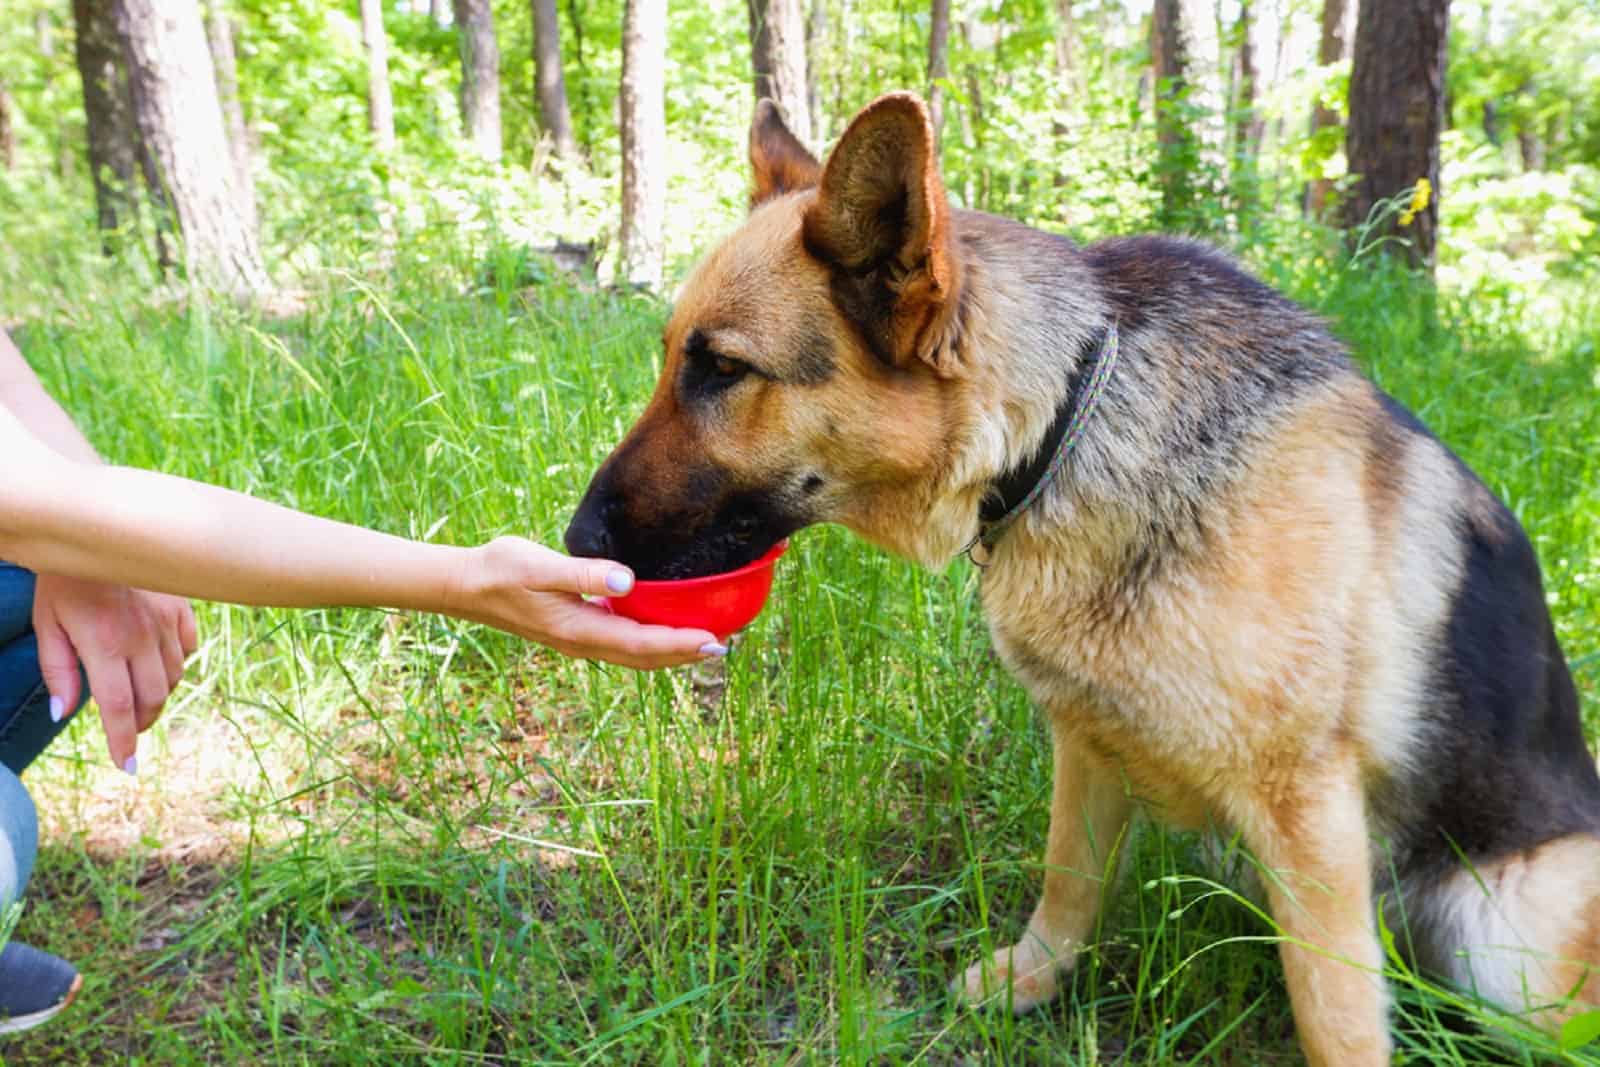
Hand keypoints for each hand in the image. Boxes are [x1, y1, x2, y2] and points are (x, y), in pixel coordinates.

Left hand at [31, 574, 198, 773]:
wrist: (94, 529)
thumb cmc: (62, 579)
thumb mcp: (46, 624)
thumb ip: (57, 671)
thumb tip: (65, 713)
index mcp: (104, 643)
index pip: (117, 706)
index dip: (122, 740)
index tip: (125, 765)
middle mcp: (141, 635)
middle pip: (152, 697)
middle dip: (142, 722)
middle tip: (128, 731)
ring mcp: (166, 620)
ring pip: (174, 676)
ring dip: (158, 695)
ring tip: (140, 697)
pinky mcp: (181, 607)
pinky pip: (188, 647)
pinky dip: (177, 663)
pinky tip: (158, 661)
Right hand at [447, 537, 724, 668]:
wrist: (465, 585)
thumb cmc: (500, 569)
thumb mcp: (539, 565)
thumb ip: (582, 572)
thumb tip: (625, 581)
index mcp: (578, 629)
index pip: (640, 644)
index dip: (678, 644)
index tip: (712, 641)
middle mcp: (582, 641)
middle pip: (644, 657)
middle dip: (683, 654)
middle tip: (722, 647)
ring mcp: (578, 638)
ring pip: (634, 653)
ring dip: (669, 651)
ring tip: (701, 643)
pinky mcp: (575, 628)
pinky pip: (621, 642)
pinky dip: (648, 640)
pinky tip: (660, 626)